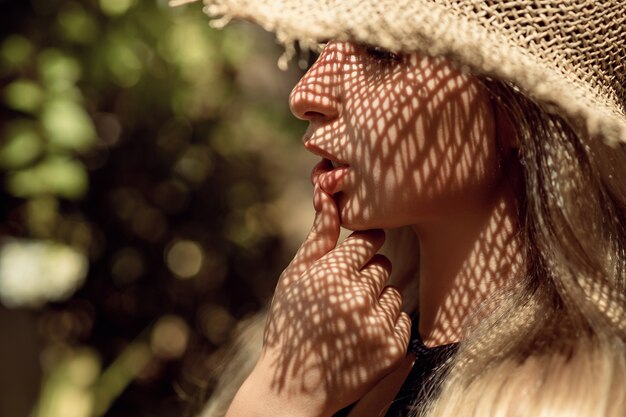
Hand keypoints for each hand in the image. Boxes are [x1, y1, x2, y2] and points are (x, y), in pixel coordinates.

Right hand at [253, 183, 411, 416]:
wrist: (293, 388)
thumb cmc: (290, 323)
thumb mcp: (294, 277)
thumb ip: (318, 237)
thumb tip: (328, 194)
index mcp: (330, 274)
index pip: (368, 240)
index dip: (358, 250)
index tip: (350, 261)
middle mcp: (355, 298)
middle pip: (382, 265)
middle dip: (365, 276)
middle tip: (342, 296)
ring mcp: (375, 326)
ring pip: (393, 292)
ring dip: (377, 300)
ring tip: (349, 318)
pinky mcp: (391, 350)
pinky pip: (402, 319)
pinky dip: (385, 324)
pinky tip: (360, 335)